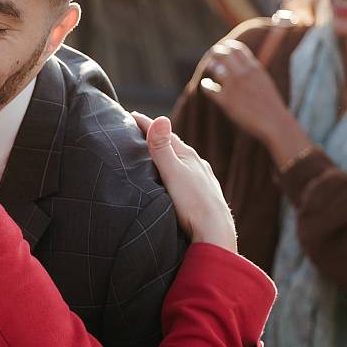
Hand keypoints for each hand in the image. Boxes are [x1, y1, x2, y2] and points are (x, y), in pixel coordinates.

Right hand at [133, 112, 237, 251]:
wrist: (215, 232)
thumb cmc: (193, 203)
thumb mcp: (173, 173)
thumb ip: (162, 148)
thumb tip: (161, 118)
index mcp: (188, 156)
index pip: (164, 134)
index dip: (146, 124)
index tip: (130, 115)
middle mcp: (198, 164)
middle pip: (174, 145)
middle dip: (157, 137)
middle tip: (140, 130)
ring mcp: (203, 179)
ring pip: (183, 160)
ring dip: (169, 154)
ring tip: (155, 153)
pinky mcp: (205, 193)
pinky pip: (188, 174)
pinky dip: (178, 169)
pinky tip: (177, 176)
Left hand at [200, 39, 292, 144]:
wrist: (275, 122)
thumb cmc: (271, 105)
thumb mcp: (265, 81)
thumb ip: (254, 71)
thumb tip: (244, 65)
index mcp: (254, 68)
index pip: (236, 48)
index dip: (228, 47)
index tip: (223, 49)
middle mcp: (243, 74)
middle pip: (223, 54)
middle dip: (215, 53)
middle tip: (212, 55)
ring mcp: (233, 86)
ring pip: (215, 68)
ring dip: (211, 66)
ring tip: (210, 67)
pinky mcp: (226, 101)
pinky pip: (209, 88)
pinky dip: (206, 85)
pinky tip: (206, 85)